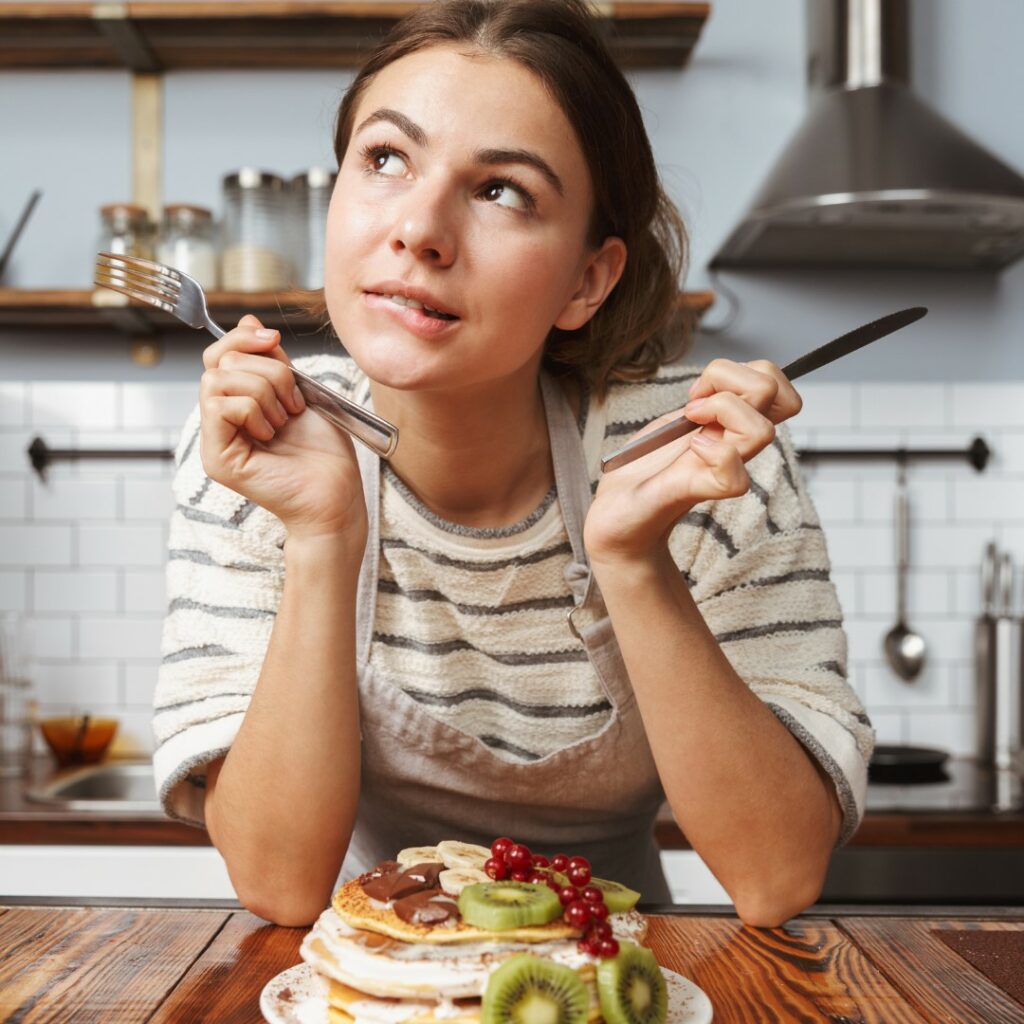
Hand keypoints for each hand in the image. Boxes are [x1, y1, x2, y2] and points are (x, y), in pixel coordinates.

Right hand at [199, 315, 367, 547]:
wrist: (337, 493)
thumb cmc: (324, 451)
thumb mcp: (301, 390)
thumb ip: (273, 361)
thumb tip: (249, 321)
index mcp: (237, 404)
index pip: (218, 356)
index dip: (242, 339)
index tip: (275, 341)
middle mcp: (219, 421)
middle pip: (219, 362)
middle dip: (267, 371)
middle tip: (293, 404)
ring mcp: (214, 441)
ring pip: (218, 381)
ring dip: (264, 392)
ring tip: (284, 421)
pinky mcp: (217, 458)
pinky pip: (220, 407)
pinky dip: (254, 411)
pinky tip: (272, 433)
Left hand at [584, 359, 801, 566]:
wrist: (616, 514)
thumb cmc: (642, 469)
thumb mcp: (672, 421)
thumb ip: (702, 403)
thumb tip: (716, 383)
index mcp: (730, 423)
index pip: (773, 383)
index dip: (742, 370)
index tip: (700, 389)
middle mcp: (734, 443)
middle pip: (777, 395)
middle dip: (732, 378)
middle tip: (695, 401)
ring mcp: (720, 468)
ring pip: (762, 431)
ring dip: (721, 410)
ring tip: (689, 423)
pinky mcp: (697, 491)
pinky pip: (735, 478)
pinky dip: (714, 454)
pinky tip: (691, 450)